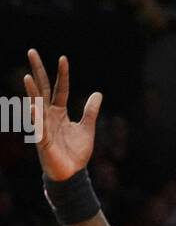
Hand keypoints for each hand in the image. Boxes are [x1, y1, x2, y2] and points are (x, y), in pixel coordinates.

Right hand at [23, 50, 101, 180]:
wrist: (72, 174)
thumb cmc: (76, 152)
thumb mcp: (87, 128)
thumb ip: (90, 111)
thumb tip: (98, 93)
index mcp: (59, 112)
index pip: (60, 88)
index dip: (62, 74)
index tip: (63, 58)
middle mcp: (49, 116)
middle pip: (43, 89)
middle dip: (38, 71)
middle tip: (32, 51)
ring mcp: (44, 127)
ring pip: (37, 106)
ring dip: (32, 92)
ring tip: (27, 77)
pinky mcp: (43, 141)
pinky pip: (39, 127)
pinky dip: (36, 118)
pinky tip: (32, 106)